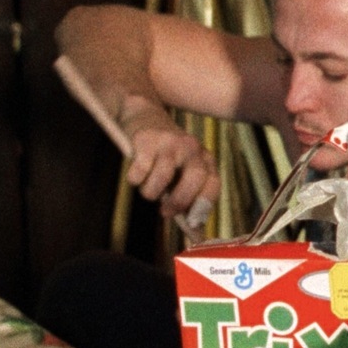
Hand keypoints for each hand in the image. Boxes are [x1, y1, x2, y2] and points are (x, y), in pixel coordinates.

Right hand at [118, 99, 219, 219]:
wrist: (142, 115)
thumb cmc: (164, 154)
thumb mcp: (181, 170)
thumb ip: (188, 196)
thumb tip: (195, 233)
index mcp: (204, 157)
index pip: (213, 182)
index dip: (203, 205)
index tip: (192, 222)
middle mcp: (191, 147)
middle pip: (194, 179)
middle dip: (179, 201)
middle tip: (165, 212)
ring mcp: (169, 142)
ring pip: (162, 178)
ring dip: (151, 192)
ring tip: (148, 190)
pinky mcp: (146, 140)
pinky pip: (139, 172)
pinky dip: (135, 179)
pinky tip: (136, 174)